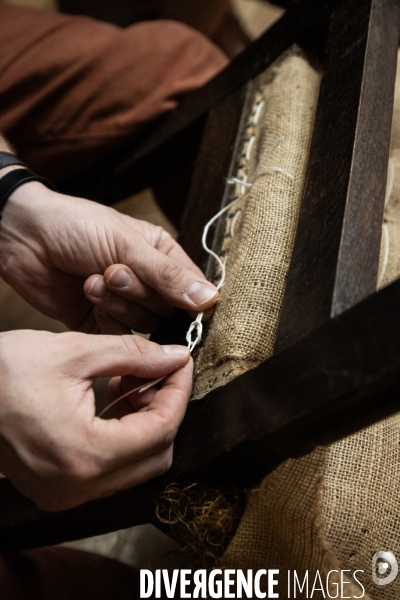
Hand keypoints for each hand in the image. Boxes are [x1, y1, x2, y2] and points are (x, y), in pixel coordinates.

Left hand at [0, 181, 218, 332]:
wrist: (23, 238)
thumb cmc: (75, 225)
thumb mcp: (126, 243)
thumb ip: (166, 275)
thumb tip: (209, 299)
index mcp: (161, 255)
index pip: (193, 287)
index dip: (192, 300)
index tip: (188, 308)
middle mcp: (148, 282)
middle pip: (167, 309)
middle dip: (139, 292)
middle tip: (112, 270)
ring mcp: (125, 304)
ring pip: (144, 323)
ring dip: (118, 302)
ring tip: (93, 278)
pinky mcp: (102, 322)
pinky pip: (119, 334)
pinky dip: (104, 317)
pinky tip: (86, 294)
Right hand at [0, 330, 191, 510]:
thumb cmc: (5, 370)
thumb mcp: (76, 352)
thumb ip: (135, 355)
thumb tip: (175, 358)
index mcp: (85, 454)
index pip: (161, 430)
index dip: (178, 392)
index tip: (180, 364)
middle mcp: (78, 487)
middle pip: (156, 455)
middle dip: (164, 410)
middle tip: (155, 373)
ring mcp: (66, 494)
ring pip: (136, 466)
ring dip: (144, 424)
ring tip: (127, 383)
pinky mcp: (58, 490)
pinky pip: (110, 470)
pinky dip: (122, 437)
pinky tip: (110, 401)